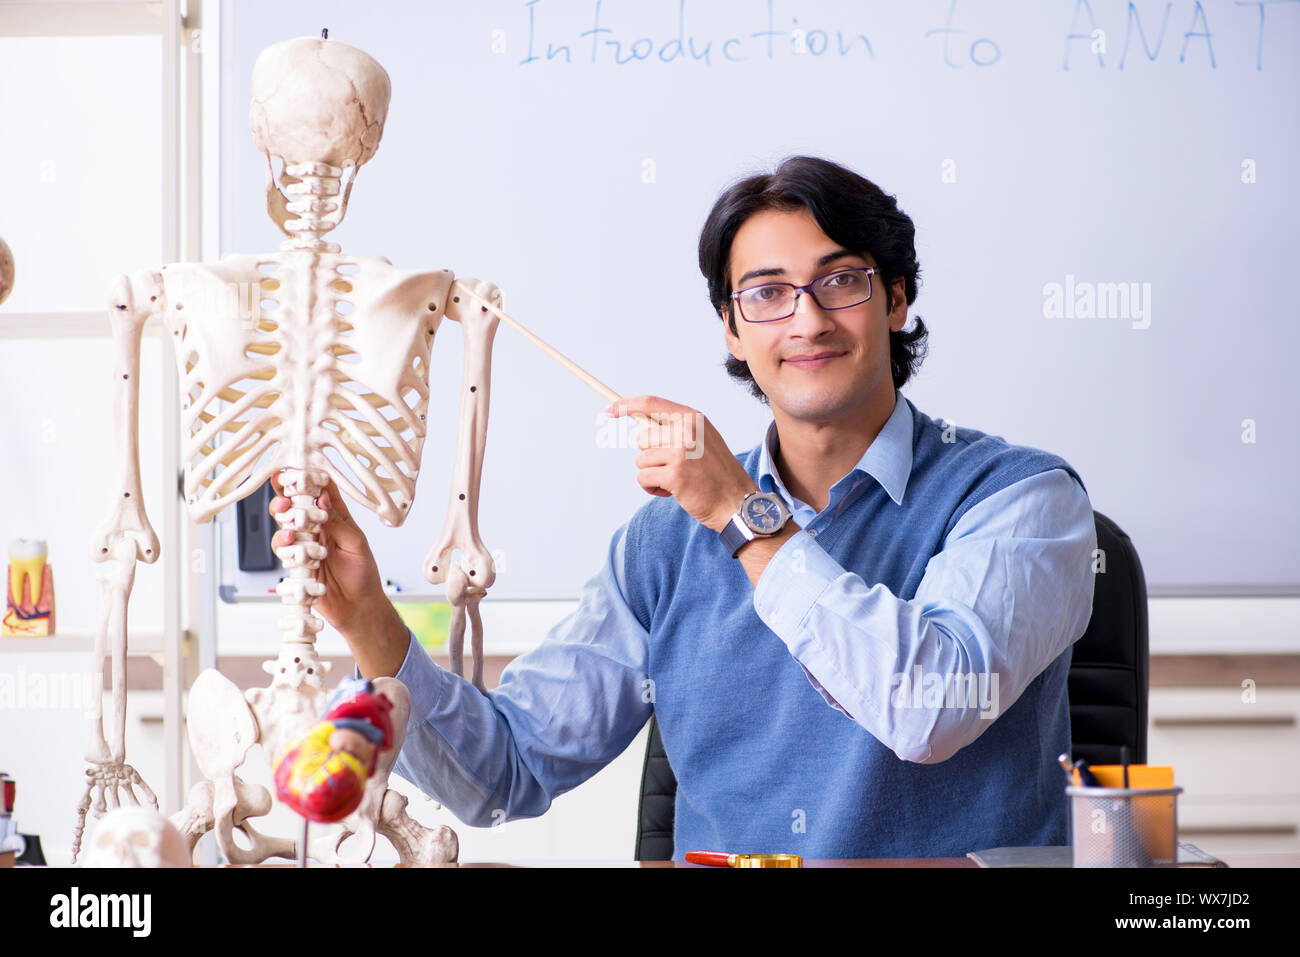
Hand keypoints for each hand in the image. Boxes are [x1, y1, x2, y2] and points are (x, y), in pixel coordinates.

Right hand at [269, 473, 395, 646]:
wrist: (357, 607)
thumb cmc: (363, 574)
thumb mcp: (355, 543)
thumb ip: (337, 522)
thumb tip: (321, 497)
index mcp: (335, 517)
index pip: (319, 491)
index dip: (306, 478)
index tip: (295, 470)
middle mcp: (317, 528)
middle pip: (294, 505)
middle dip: (285, 497)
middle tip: (286, 498)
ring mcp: (305, 545)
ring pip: (283, 525)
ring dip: (283, 521)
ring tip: (289, 522)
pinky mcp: (296, 563)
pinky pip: (283, 550)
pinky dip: (284, 545)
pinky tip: (292, 545)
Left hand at [605, 395, 757, 531]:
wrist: (737, 502)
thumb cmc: (717, 475)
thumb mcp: (703, 441)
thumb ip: (677, 430)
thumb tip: (643, 428)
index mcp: (693, 418)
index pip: (650, 403)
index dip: (626, 405)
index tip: (610, 410)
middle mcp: (686, 431)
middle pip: (641, 438)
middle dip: (650, 456)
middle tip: (673, 468)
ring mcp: (680, 452)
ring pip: (640, 460)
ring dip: (653, 474)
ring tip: (677, 481)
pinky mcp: (674, 475)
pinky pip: (643, 478)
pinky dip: (653, 488)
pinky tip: (674, 492)